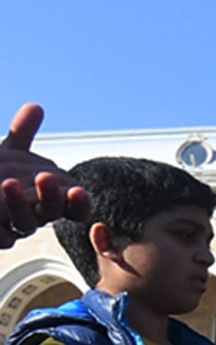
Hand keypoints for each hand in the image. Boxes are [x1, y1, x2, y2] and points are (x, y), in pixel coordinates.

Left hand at [0, 104, 89, 248]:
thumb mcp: (10, 154)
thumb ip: (23, 134)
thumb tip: (34, 107)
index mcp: (51, 196)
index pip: (75, 205)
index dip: (79, 201)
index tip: (77, 190)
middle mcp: (38, 213)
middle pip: (53, 210)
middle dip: (51, 195)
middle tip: (44, 176)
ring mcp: (15, 225)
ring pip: (25, 223)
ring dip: (20, 204)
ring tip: (9, 182)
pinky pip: (1, 238)